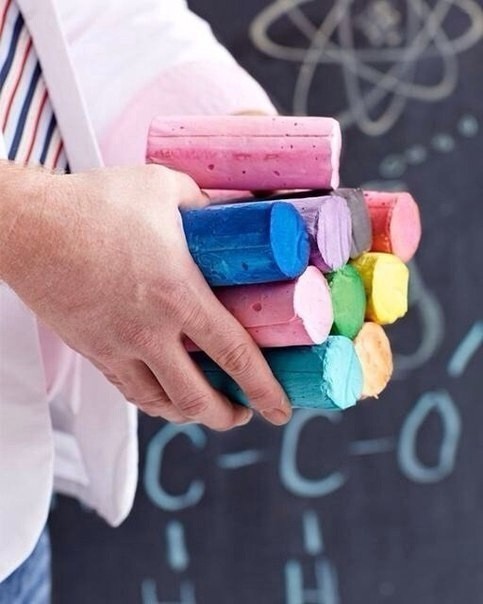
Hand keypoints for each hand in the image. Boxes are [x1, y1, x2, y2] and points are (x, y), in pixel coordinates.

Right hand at [1, 164, 291, 429]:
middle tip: (247, 411)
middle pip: (198, 398)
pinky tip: (165, 395)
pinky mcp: (93, 351)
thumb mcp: (163, 188)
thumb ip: (204, 204)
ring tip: (209, 408)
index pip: (234, 354)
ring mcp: (118, 346)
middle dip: (230, 416)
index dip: (264, 387)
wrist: (28, 227)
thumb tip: (229, 215)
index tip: (280, 406)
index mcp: (177, 293)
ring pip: (161, 404)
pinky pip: (129, 391)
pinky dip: (155, 402)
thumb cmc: (91, 205)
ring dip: (192, 414)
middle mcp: (149, 330)